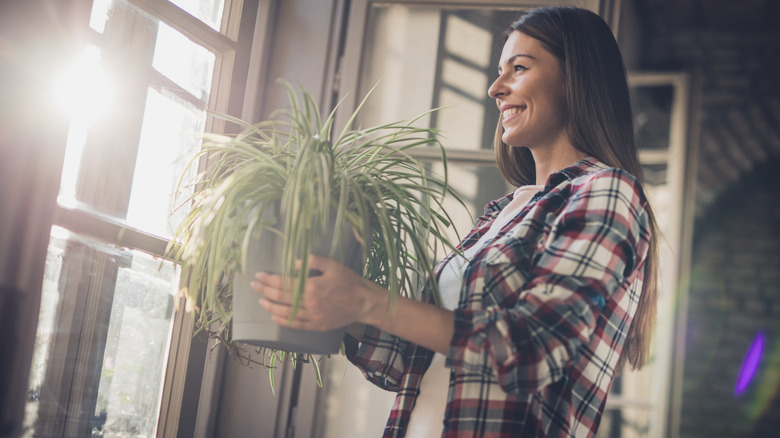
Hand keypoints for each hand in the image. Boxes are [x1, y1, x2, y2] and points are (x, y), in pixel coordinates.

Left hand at [250, 254, 378, 331]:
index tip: (258, 275)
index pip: (283, 283)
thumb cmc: (349, 281)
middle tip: (254, 285)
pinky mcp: (317, 326)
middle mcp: (309, 303)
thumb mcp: (333, 265)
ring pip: (285, 313)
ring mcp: (312, 317)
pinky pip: (296, 325)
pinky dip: (283, 321)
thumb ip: (312, 261)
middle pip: (280, 297)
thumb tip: (292, 264)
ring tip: (261, 301)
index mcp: (312, 287)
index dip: (269, 279)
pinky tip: (275, 317)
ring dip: (270, 307)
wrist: (364, 302)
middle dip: (264, 290)